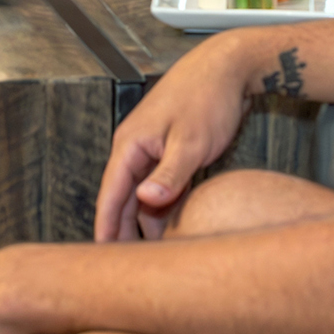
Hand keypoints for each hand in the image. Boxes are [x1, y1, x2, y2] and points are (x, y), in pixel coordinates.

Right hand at [95, 32, 255, 241]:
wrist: (230, 66)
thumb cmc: (208, 96)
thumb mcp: (191, 141)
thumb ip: (169, 174)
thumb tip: (144, 201)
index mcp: (131, 144)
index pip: (111, 193)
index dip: (106, 226)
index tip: (102, 257)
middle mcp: (137, 147)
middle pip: (124, 197)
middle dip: (125, 229)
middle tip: (130, 266)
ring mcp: (155, 147)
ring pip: (145, 192)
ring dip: (149, 218)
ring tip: (155, 253)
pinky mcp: (173, 149)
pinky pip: (163, 183)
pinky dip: (166, 203)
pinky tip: (174, 225)